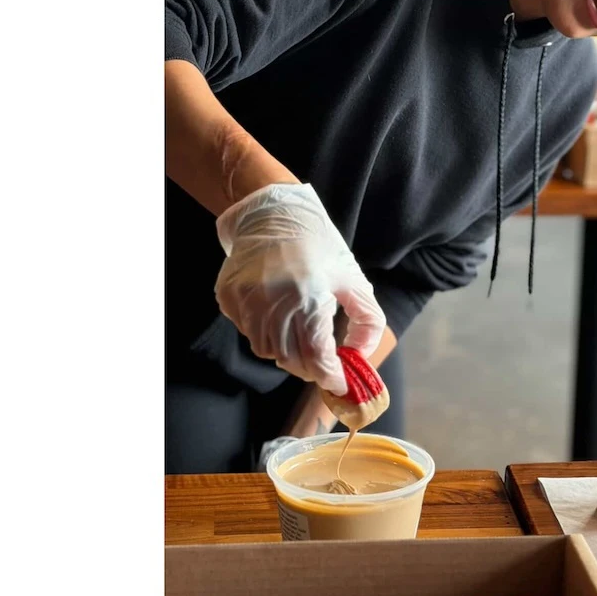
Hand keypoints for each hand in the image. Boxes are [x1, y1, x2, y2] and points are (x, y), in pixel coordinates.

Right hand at [214, 183, 385, 394]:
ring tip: (301, 335)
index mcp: (308, 296)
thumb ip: (367, 321)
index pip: (317, 357)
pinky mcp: (229, 298)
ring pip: (267, 351)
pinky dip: (266, 334)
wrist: (274, 213)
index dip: (331, 376)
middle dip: (311, 369)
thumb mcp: (354, 280)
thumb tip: (359, 355)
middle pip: (291, 361)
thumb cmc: (319, 246)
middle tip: (324, 363)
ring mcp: (246, 301)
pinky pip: (248, 332)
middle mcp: (273, 302)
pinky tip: (278, 315)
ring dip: (288, 353)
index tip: (341, 382)